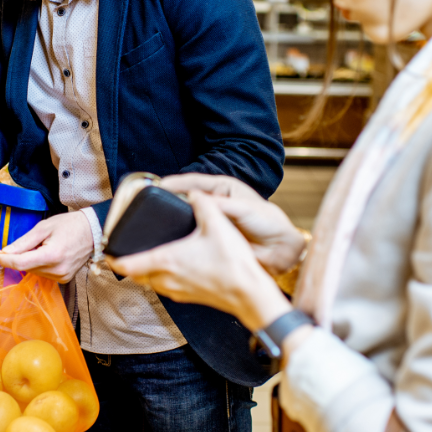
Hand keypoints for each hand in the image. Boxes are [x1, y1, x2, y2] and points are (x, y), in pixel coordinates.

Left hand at [0, 211, 93, 283]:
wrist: (93, 231)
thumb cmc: (69, 225)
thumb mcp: (44, 227)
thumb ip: (24, 242)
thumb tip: (6, 251)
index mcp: (52, 255)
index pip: (21, 264)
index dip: (6, 260)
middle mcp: (57, 270)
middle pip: (27, 268)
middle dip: (22, 257)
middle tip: (32, 243)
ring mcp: (62, 276)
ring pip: (34, 272)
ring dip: (32, 261)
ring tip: (45, 246)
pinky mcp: (64, 279)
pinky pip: (44, 274)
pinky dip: (41, 265)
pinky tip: (50, 254)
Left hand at [106, 191, 291, 332]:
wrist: (250, 294)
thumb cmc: (233, 263)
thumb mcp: (217, 224)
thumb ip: (203, 203)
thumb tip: (194, 193)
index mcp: (167, 260)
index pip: (128, 265)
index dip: (113, 259)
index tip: (108, 251)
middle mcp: (167, 278)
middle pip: (136, 275)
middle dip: (128, 264)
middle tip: (125, 251)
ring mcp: (178, 290)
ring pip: (150, 283)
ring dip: (144, 272)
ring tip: (146, 256)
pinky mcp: (189, 297)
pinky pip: (165, 287)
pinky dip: (160, 277)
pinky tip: (172, 266)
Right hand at [160, 174, 305, 275]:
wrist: (281, 249)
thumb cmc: (269, 222)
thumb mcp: (244, 208)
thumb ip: (221, 205)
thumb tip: (195, 201)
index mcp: (221, 189)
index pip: (192, 182)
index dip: (174, 184)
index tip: (157, 186)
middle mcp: (214, 204)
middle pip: (186, 201)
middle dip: (169, 203)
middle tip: (150, 206)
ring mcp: (212, 223)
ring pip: (187, 220)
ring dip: (174, 223)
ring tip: (155, 226)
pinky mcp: (212, 240)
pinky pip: (192, 238)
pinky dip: (182, 240)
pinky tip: (171, 244)